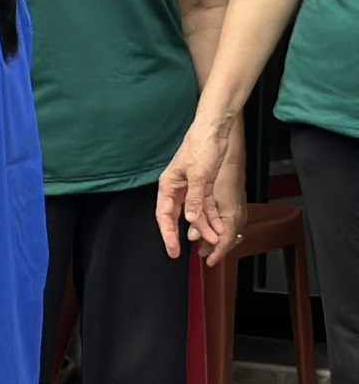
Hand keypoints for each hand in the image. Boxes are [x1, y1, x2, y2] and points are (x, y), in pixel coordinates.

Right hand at [156, 116, 238, 264]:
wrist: (213, 131)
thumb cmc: (200, 147)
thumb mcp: (197, 175)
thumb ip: (193, 199)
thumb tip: (189, 219)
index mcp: (168, 186)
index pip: (164, 216)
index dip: (167, 234)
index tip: (172, 249)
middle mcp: (177, 189)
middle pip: (178, 217)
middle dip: (185, 234)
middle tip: (187, 251)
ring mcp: (191, 189)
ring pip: (195, 214)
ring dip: (205, 226)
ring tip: (214, 238)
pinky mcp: (203, 186)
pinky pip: (206, 206)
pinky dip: (212, 216)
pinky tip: (218, 227)